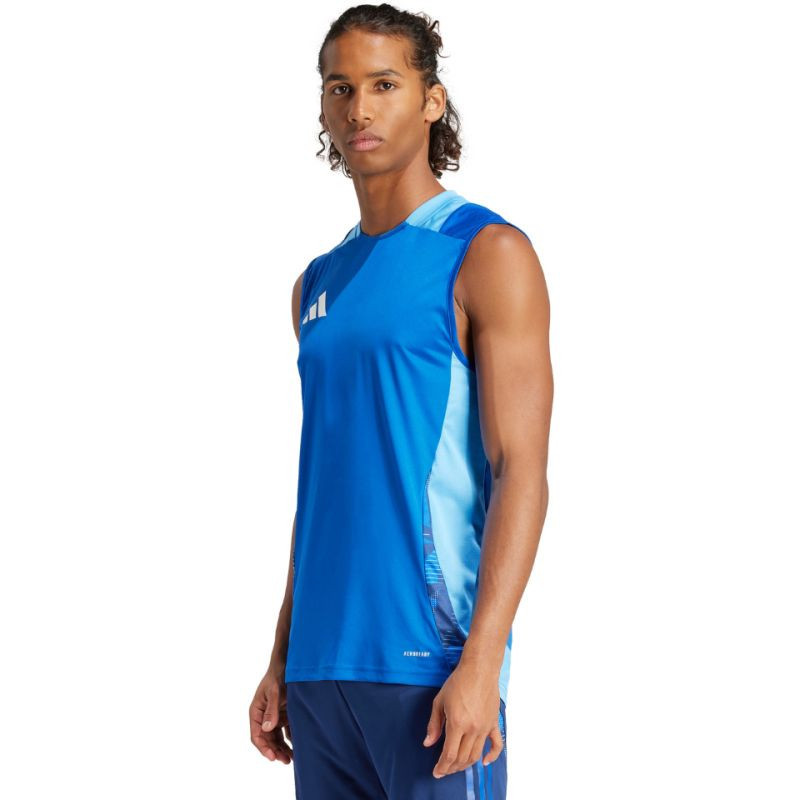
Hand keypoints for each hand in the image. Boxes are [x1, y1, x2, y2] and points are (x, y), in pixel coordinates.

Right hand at [249, 660, 293, 764]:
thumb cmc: (278, 674)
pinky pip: (286, 730)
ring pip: (277, 737)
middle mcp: (264, 715)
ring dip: (283, 748)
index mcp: (256, 711)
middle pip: (267, 739)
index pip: (256, 735)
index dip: (264, 748)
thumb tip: (267, 728)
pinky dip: (291, 739)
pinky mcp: (285, 714)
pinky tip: (299, 745)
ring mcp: (275, 715)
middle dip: (275, 751)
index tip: (272, 757)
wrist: (290, 663)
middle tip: (286, 760)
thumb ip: (271, 709)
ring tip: (293, 758)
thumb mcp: (274, 691)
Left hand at [422, 663, 503, 778]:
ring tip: (457, 766)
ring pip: (476, 754)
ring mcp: (485, 727)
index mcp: (457, 723)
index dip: (442, 767)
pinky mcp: (494, 723)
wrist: (479, 669)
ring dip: (466, 764)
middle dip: (451, 768)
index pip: (449, 754)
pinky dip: (492, 756)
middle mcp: (472, 728)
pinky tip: (485, 762)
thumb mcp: (440, 701)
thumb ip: (434, 724)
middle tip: (444, 769)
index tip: (436, 772)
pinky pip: (496, 744)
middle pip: (462, 758)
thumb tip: (428, 743)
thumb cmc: (458, 682)